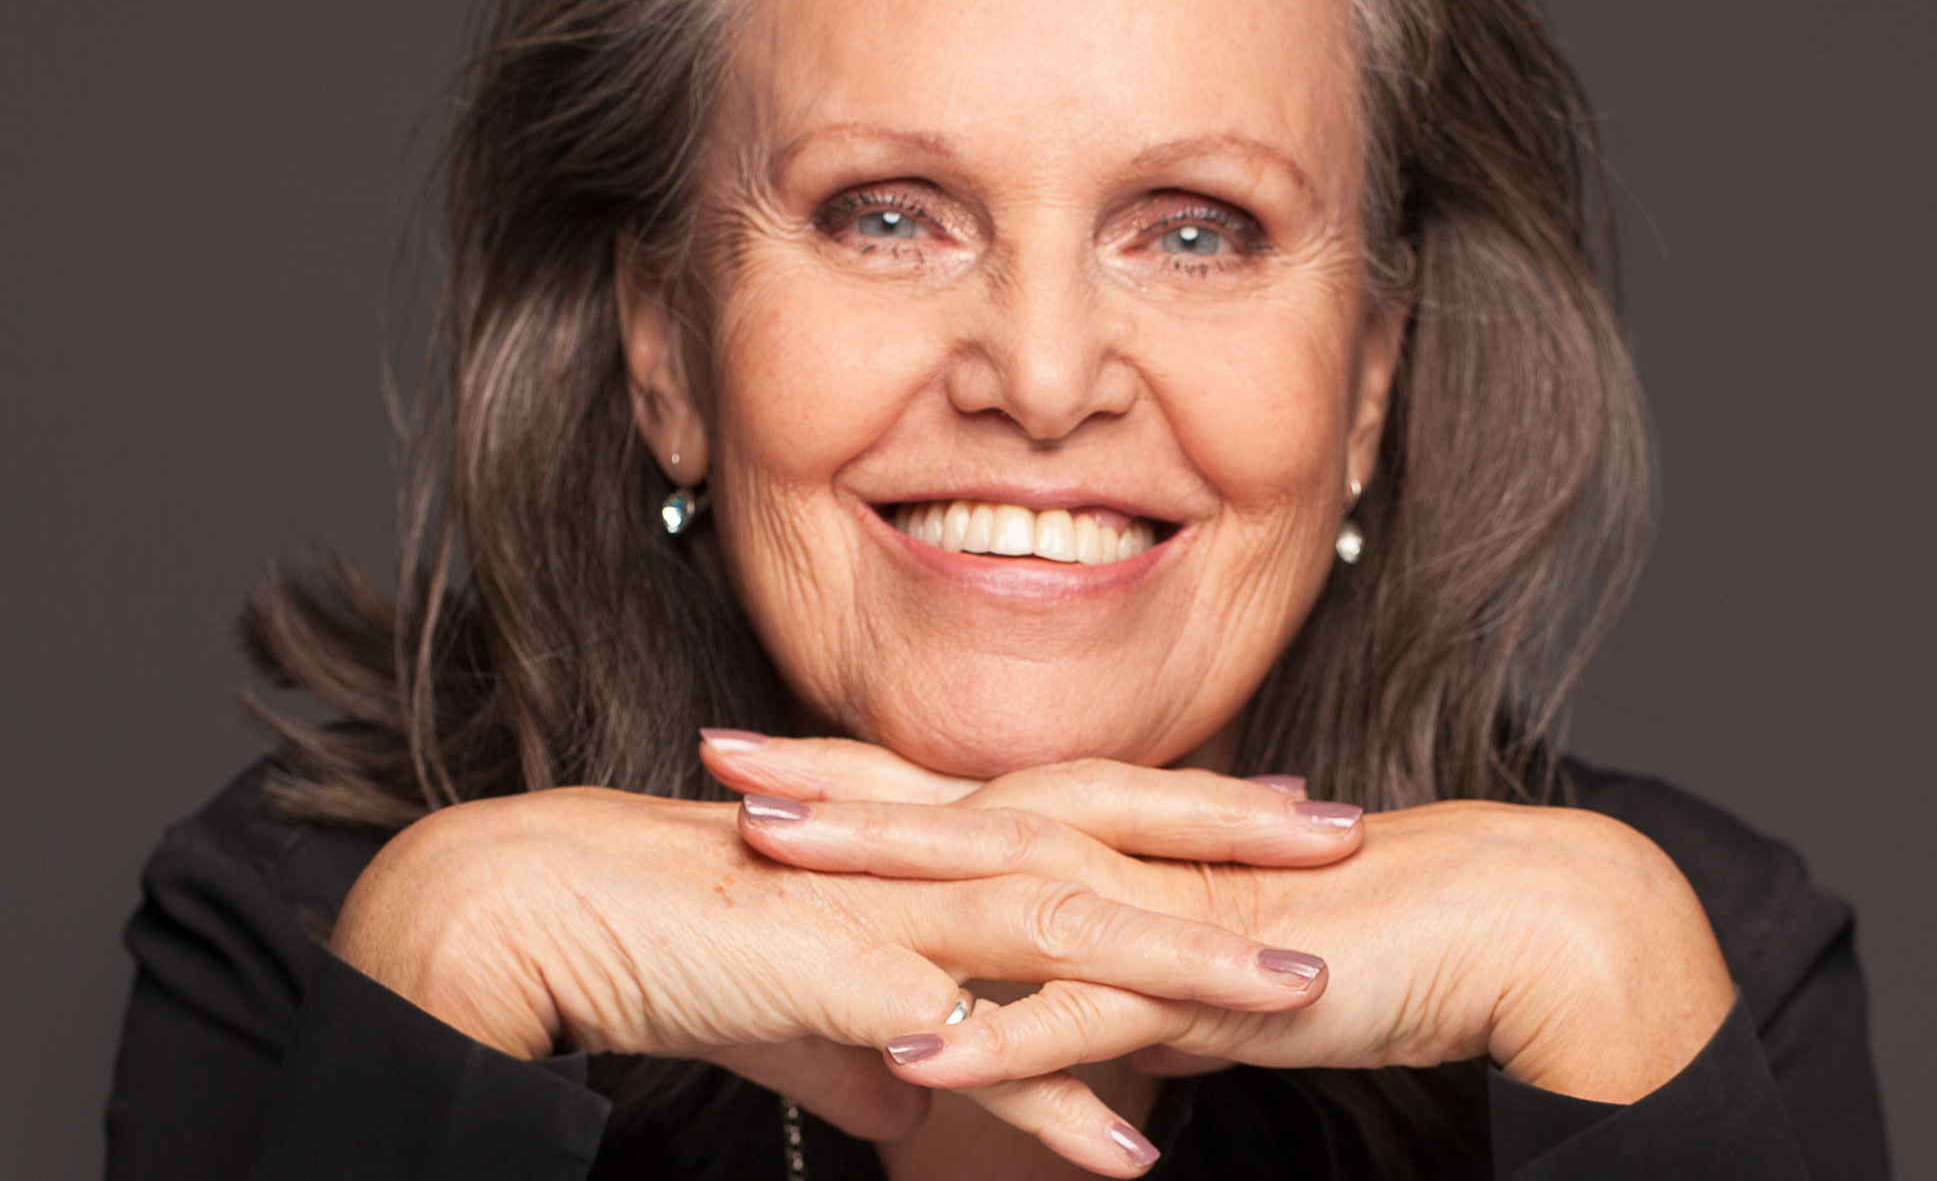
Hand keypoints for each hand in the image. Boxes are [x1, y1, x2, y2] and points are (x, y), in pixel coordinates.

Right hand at [327, 770, 1354, 1174]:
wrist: (565, 911)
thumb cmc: (699, 942)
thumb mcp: (823, 995)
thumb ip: (899, 1031)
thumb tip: (946, 1083)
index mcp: (938, 840)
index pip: (1092, 806)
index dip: (1195, 806)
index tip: (1294, 808)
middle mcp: (930, 857)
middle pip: (1108, 837)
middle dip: (1234, 842)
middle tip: (1355, 839)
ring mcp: (893, 915)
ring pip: (1066, 930)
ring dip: (1186, 967)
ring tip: (1296, 994)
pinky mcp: (844, 984)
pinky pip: (970, 1052)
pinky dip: (1056, 1102)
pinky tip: (1132, 1154)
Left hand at [701, 732, 1736, 1105]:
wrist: (1493, 921)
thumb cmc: (1356, 928)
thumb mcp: (1209, 944)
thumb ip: (1129, 964)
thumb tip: (1069, 1003)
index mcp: (1119, 838)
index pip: (963, 796)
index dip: (858, 775)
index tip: (760, 755)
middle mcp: (1126, 854)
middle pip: (955, 817)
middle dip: (833, 795)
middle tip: (720, 765)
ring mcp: (1160, 912)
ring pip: (998, 893)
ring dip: (882, 882)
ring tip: (772, 871)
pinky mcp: (1209, 985)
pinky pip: (1086, 1018)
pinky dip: (999, 1037)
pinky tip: (917, 1053)